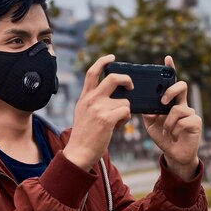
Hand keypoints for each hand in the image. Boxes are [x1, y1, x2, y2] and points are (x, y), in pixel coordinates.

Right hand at [63, 54, 132, 170]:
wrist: (79, 153)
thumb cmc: (84, 135)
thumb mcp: (83, 113)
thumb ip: (93, 101)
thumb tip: (112, 95)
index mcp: (85, 97)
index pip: (92, 72)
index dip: (103, 61)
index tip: (112, 57)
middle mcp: (91, 100)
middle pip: (113, 78)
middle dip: (127, 79)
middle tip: (131, 86)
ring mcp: (98, 108)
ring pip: (125, 101)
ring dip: (126, 110)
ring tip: (118, 121)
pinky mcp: (107, 119)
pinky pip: (126, 111)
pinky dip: (126, 119)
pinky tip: (118, 126)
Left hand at [143, 56, 201, 179]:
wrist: (174, 154)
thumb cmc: (163, 137)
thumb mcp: (150, 124)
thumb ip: (148, 112)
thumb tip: (145, 103)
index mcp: (171, 102)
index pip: (171, 83)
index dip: (171, 70)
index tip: (167, 59)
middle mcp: (182, 104)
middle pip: (181, 86)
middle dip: (171, 90)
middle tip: (162, 101)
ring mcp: (190, 112)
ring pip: (178, 108)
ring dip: (168, 121)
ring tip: (167, 130)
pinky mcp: (196, 122)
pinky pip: (182, 120)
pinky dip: (174, 128)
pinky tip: (175, 135)